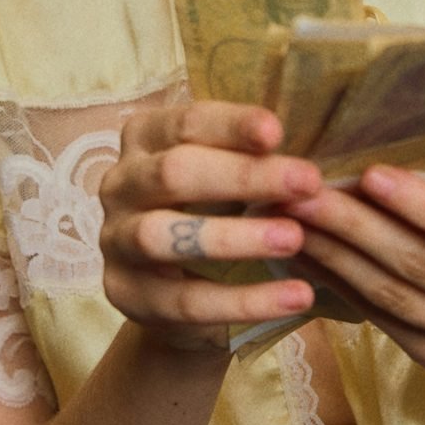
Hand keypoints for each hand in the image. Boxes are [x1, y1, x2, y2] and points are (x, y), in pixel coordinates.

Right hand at [98, 102, 322, 352]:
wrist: (177, 292)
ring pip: (162, 235)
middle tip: (308, 183)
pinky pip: (186, 300)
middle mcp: (120, 184)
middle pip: (173, 173)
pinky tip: (295, 296)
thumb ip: (252, 162)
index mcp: (144, 139)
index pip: (186, 123)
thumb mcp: (227, 178)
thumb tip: (303, 165)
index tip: (276, 132)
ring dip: (233, 237)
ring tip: (293, 239)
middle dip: (244, 176)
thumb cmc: (212, 212)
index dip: (231, 126)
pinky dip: (244, 301)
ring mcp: (115, 241)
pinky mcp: (126, 294)